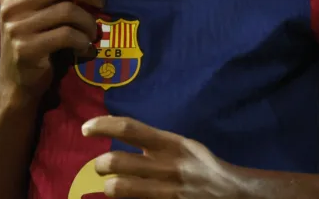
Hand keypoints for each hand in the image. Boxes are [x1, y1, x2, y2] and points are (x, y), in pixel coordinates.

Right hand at [0, 0, 103, 98]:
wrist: (15, 80)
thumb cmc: (31, 38)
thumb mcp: (34, 10)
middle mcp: (11, 5)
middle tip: (101, 3)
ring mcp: (17, 27)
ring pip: (69, 11)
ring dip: (89, 22)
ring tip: (93, 32)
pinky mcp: (27, 48)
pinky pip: (67, 35)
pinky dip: (83, 41)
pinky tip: (85, 48)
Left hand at [82, 116, 248, 198]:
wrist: (232, 195)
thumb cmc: (204, 168)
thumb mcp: (184, 147)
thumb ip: (157, 143)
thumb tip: (121, 135)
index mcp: (171, 144)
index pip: (129, 128)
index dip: (103, 125)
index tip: (86, 128)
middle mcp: (166, 166)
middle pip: (116, 161)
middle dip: (99, 164)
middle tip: (100, 167)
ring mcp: (167, 191)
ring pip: (118, 189)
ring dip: (109, 188)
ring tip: (111, 187)